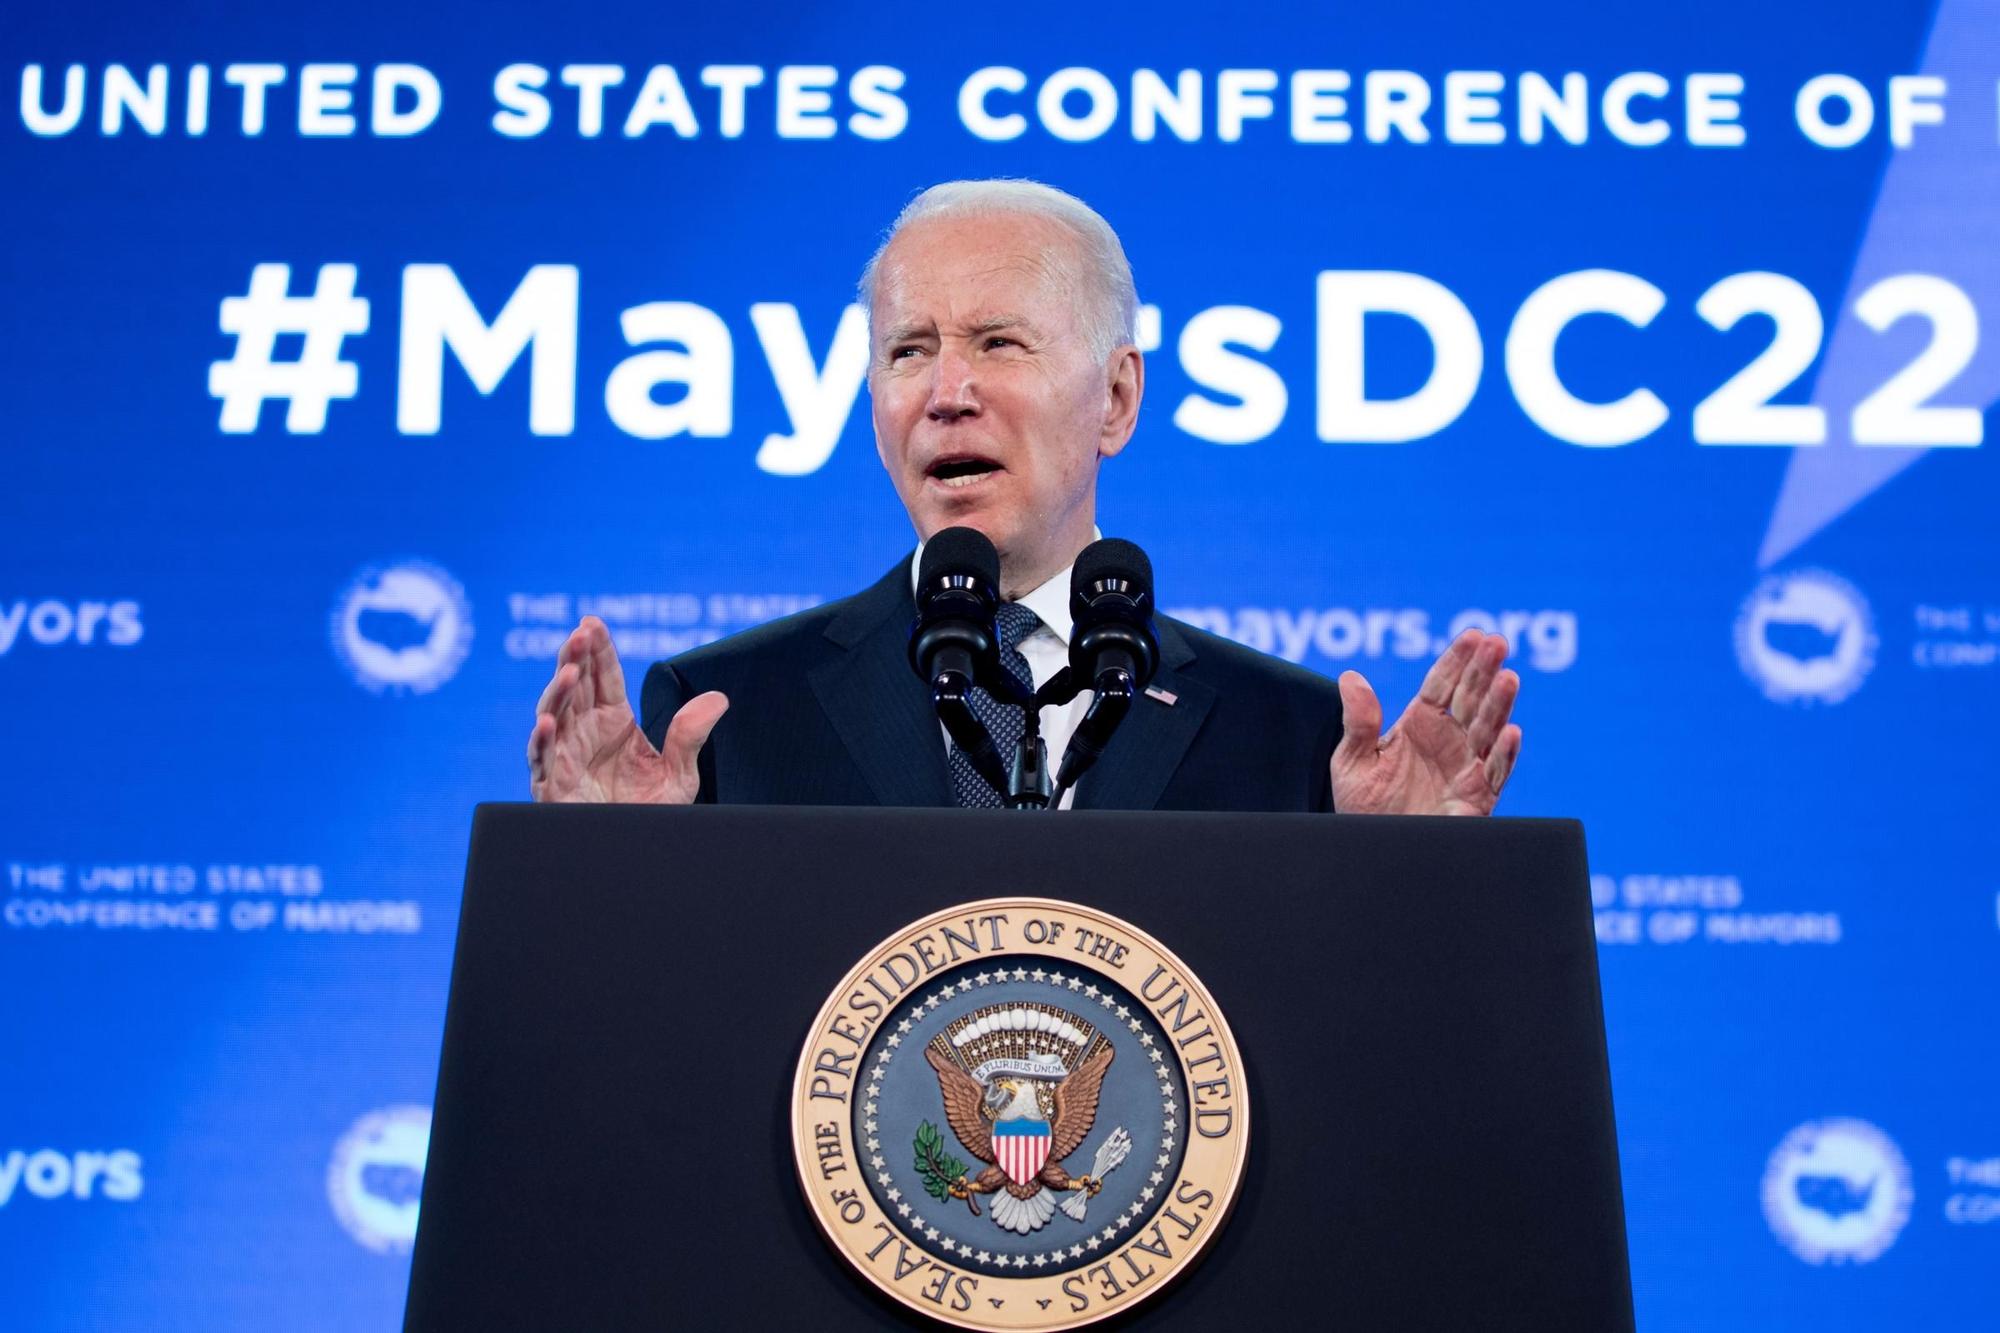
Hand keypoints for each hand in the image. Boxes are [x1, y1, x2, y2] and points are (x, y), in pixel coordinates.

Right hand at [527, 616, 727, 802]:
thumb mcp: (679, 775)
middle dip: (574, 659)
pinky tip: (546, 722)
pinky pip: (541, 760)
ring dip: (558, 693)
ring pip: (553, 715)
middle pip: (574, 687)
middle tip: (579, 635)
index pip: (604, 676)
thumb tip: (718, 700)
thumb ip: (690, 736)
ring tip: (569, 673)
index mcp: (613, 720)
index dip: (597, 649)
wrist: (637, 852)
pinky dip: (540, 741)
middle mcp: (584, 732)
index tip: (592, 622)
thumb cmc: (652, 812)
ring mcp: (564, 756)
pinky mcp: (550, 785)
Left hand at [1330, 629, 1521, 815]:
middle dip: (1484, 671)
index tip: (1474, 635)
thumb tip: (1350, 677)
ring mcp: (1465, 768)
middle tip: (1497, 643)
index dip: (1457, 660)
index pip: (1442, 685)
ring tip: (1508, 678)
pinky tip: (1510, 733)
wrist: (1374, 852)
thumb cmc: (1363, 808)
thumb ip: (1359, 722)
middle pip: (1470, 699)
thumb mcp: (1353, 762)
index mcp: (1419, 725)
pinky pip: (1495, 774)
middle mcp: (1448, 742)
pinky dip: (1503, 755)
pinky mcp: (1476, 799)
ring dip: (1499, 705)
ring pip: (1488, 730)